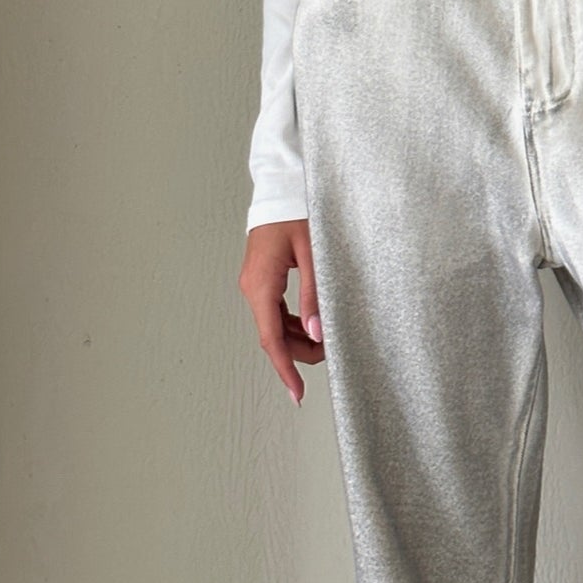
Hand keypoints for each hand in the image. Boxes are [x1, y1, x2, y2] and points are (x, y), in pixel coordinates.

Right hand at [240, 219, 323, 404]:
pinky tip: (311, 324)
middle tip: (329, 355)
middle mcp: (252, 288)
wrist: (280, 188)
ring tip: (324, 341)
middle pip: (273, 336)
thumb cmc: (296, 213)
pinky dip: (291, 323)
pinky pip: (274, 311)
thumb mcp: (312, 254)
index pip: (272, 339)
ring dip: (296, 339)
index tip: (297, 394)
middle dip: (299, 353)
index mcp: (261, 284)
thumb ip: (315, 294)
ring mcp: (254, 284)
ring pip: (273, 325)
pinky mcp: (261, 279)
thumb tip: (318, 332)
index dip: (286, 368)